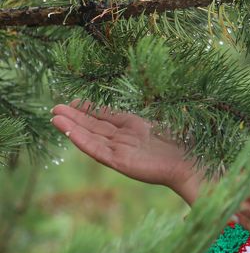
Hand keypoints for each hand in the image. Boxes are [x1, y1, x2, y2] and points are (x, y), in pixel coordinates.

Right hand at [51, 100, 202, 204]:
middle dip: (75, 117)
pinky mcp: (121, 162)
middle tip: (55, 107)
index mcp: (134, 128)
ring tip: (54, 117)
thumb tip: (149, 88)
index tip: (74, 100)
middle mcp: (124, 140)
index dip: (90, 109)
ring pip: (91, 138)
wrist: (192, 163)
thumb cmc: (183, 143)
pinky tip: (69, 133)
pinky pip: (98, 151)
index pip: (106, 117)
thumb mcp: (161, 121)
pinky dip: (83, 141)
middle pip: (94, 127)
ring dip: (72, 128)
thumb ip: (150, 113)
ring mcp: (121, 151)